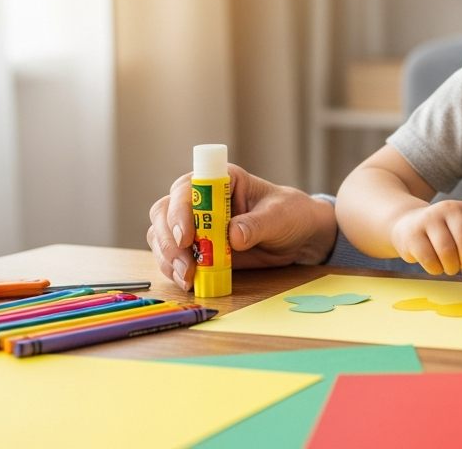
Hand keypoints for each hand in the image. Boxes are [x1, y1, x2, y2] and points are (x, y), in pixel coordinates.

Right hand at [146, 164, 337, 289]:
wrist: (299, 236)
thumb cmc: (290, 214)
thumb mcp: (280, 216)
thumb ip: (257, 224)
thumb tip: (233, 235)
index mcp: (221, 179)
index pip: (187, 188)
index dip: (180, 210)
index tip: (186, 235)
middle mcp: (200, 198)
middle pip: (165, 212)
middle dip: (169, 240)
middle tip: (186, 265)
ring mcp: (195, 223)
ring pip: (162, 235)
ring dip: (169, 258)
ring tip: (188, 278)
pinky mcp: (196, 246)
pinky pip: (172, 256)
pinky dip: (174, 270)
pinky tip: (188, 282)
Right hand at [389, 200, 461, 275]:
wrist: (406, 224)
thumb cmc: (442, 234)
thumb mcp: (460, 232)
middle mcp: (448, 209)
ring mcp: (429, 219)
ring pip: (447, 250)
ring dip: (451, 267)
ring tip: (449, 268)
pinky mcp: (412, 234)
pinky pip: (429, 259)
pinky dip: (436, 269)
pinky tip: (436, 266)